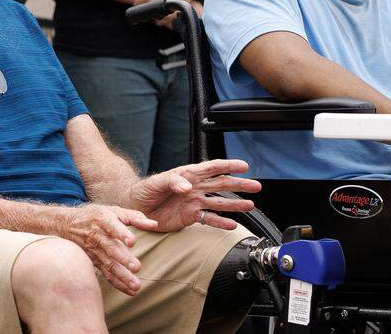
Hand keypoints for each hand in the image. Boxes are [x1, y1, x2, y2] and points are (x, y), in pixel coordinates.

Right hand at [59, 203, 157, 295]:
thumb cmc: (96, 216)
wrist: (67, 225)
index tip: (132, 241)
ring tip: (136, 285)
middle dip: (123, 258)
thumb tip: (155, 224)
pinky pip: (106, 274)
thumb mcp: (113, 211)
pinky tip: (130, 291)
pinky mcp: (94, 262)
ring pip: (108, 264)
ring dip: (122, 276)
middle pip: (110, 248)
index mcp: (103, 220)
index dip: (121, 233)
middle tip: (137, 267)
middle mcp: (97, 236)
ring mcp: (94, 251)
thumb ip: (135, 217)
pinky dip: (118, 284)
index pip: (112, 226)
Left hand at [124, 159, 260, 233]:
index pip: (211, 168)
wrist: (134, 209)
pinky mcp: (190, 217)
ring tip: (251, 206)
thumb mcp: (155, 182)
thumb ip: (172, 181)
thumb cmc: (143, 191)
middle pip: (221, 184)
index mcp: (187, 175)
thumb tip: (188, 186)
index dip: (228, 165)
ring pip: (219, 202)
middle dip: (239, 184)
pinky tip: (232, 224)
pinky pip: (209, 219)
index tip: (244, 165)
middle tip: (256, 186)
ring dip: (235, 204)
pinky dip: (221, 222)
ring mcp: (194, 202)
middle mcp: (194, 187)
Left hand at [129, 0, 196, 27]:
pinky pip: (160, 22)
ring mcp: (160, 10)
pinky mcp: (169, 16)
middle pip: (143, 12)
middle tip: (152, 5)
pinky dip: (161, 19)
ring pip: (151, 19)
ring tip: (159, 8)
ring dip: (153, 16)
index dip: (139, 4)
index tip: (143, 3)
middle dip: (146, 10)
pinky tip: (165, 12)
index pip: (136, 4)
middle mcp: (152, 3)